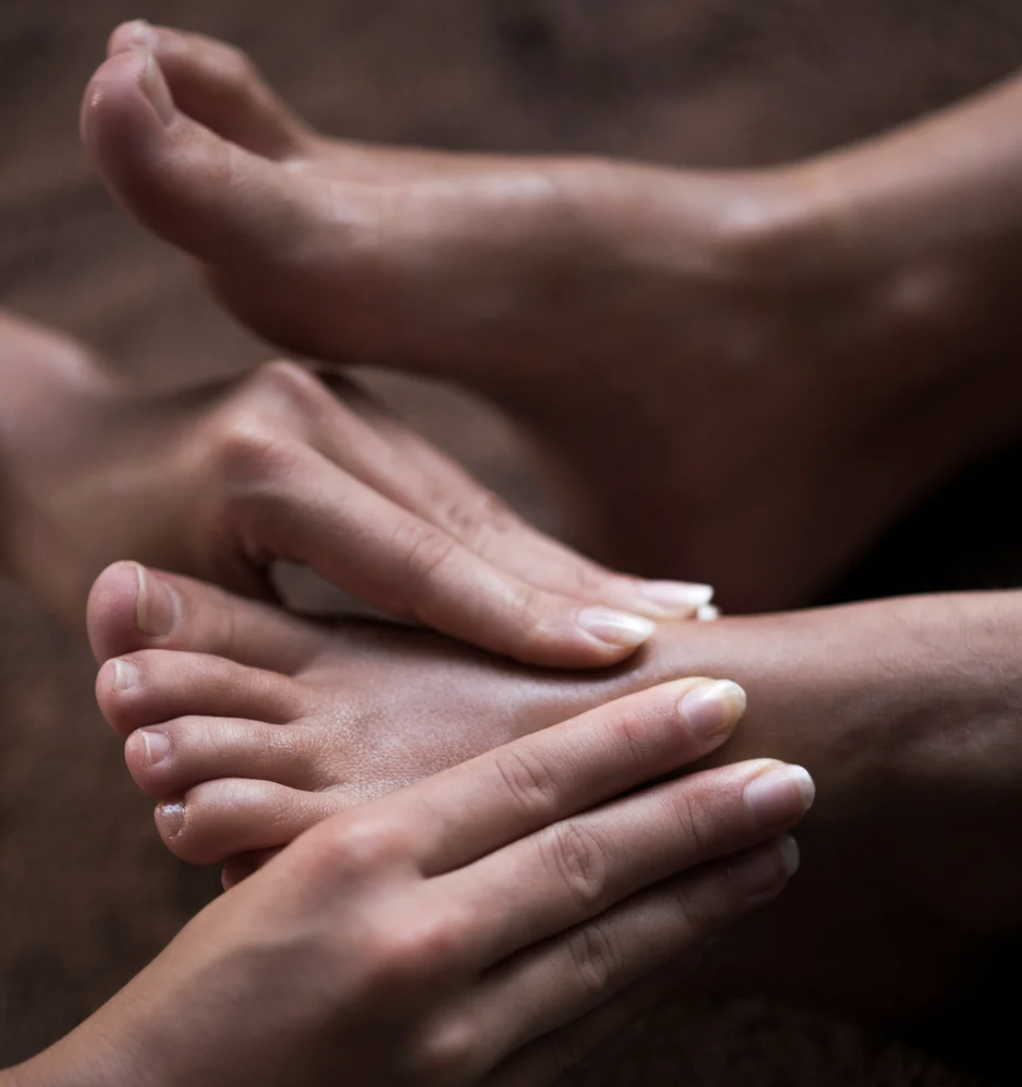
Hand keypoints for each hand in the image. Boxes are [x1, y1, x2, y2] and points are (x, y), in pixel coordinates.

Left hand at [0, 312, 710, 664]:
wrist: (65, 445)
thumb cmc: (93, 552)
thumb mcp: (152, 630)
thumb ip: (249, 690)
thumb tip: (343, 781)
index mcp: (262, 465)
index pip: (415, 558)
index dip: (518, 616)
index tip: (622, 658)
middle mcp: (317, 412)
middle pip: (472, 520)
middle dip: (579, 587)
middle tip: (695, 634)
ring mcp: (349, 399)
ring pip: (481, 504)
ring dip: (573, 567)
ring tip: (678, 613)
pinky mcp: (369, 412)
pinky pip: (462, 495)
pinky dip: (528, 547)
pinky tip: (601, 580)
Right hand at [13, 679, 810, 1086]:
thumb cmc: (209, 976)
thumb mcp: (284, 868)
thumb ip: (400, 829)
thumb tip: (518, 783)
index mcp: (361, 859)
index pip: (527, 781)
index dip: (631, 736)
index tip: (715, 697)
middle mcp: (418, 942)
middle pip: (590, 861)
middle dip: (701, 814)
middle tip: (793, 773)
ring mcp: (452, 1037)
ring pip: (608, 949)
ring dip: (702, 896)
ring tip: (779, 848)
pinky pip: (583, 1024)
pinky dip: (650, 970)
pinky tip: (697, 933)